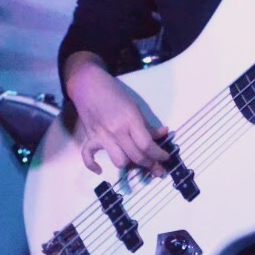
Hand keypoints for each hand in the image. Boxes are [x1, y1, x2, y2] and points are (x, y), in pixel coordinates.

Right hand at [64, 51, 170, 174]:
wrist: (88, 84)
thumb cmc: (114, 92)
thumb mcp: (135, 105)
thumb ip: (147, 124)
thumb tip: (162, 134)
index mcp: (130, 120)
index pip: (147, 145)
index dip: (159, 155)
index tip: (166, 157)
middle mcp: (117, 131)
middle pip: (136, 156)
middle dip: (150, 164)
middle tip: (157, 168)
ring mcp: (102, 136)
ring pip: (118, 161)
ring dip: (128, 164)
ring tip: (135, 163)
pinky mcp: (89, 137)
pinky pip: (88, 156)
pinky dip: (93, 165)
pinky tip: (100, 170)